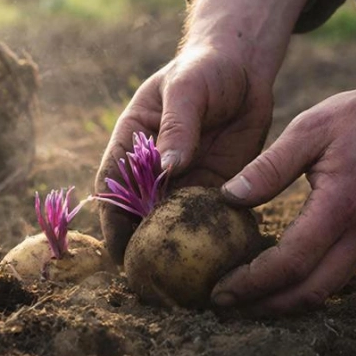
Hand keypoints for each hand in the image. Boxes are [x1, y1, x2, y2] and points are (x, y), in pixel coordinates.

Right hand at [96, 0, 311, 262]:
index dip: (112, 220)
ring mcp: (182, 180)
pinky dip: (207, 241)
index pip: (112, 186)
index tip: (119, 250)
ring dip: (172, 252)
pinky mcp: (212, 187)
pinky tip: (215, 266)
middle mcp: (152, 168)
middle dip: (139, 248)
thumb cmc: (204, 69)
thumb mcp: (188, 89)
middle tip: (147, 283)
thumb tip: (166, 168)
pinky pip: (206, 219)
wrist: (243, 67)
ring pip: (171, 223)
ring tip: (177, 288)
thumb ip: (178, 126)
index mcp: (132, 142)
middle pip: (138, 214)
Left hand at [211, 85, 355, 314]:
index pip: (291, 262)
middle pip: (309, 292)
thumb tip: (229, 197)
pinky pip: (337, 276)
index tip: (219, 289)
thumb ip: (269, 166)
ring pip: (325, 290)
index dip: (252, 282)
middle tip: (224, 304)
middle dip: (264, 305)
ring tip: (244, 298)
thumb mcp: (310, 128)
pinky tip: (277, 278)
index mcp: (341, 206)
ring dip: (283, 301)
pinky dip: (303, 285)